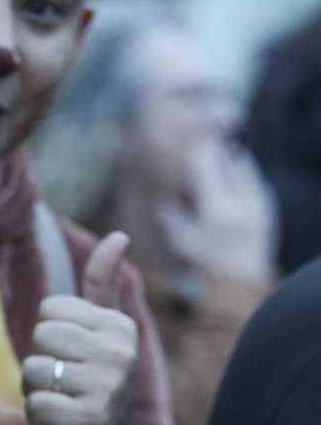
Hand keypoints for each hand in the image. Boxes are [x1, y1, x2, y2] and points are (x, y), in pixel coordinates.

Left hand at [21, 232, 145, 424]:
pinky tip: (60, 422)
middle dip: (40, 361)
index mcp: (119, 327)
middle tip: (63, 381)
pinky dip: (38, 416)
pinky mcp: (87, 422)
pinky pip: (35, 405)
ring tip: (62, 400)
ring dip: (36, 390)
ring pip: (33, 370)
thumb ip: (104, 284)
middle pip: (39, 337)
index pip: (50, 310)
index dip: (50, 335)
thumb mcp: (106, 330)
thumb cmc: (99, 379)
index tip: (73, 355)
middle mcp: (119, 355)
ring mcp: (106, 389)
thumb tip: (118, 236)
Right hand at [155, 137, 274, 288]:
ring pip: (244, 167)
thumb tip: (159, 200)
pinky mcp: (266, 207)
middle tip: (207, 143)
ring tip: (221, 154)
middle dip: (217, 151)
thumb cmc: (206, 265)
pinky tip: (235, 175)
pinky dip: (245, 175)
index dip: (197, 151)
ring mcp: (256, 204)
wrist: (241, 282)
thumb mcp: (183, 244)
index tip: (191, 145)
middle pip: (227, 161)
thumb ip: (170, 219)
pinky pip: (255, 181)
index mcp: (215, 209)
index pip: (206, 166)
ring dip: (232, 159)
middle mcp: (239, 203)